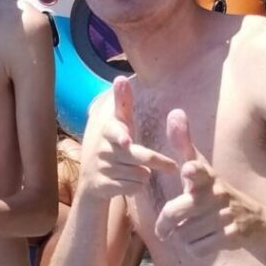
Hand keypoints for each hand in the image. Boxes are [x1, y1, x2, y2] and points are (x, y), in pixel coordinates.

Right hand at [80, 77, 175, 198]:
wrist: (92, 180)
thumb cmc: (114, 146)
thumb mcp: (118, 123)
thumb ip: (122, 102)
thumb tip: (120, 77)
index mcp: (108, 130)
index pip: (115, 131)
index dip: (121, 136)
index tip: (126, 141)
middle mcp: (103, 149)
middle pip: (138, 156)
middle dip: (156, 161)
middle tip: (173, 167)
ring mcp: (102, 168)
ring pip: (139, 173)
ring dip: (144, 174)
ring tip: (137, 171)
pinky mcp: (103, 186)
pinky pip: (133, 187)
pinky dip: (136, 187)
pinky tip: (129, 184)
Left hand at [155, 109, 255, 254]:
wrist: (255, 222)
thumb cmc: (215, 192)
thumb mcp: (201, 167)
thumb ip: (184, 143)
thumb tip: (175, 111)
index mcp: (206, 177)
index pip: (199, 171)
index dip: (193, 172)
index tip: (188, 170)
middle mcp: (217, 194)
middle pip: (175, 213)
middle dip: (165, 225)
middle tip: (164, 230)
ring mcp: (226, 215)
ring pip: (184, 234)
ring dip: (184, 237)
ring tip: (194, 230)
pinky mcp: (233, 234)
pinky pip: (198, 248)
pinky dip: (197, 249)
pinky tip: (206, 241)